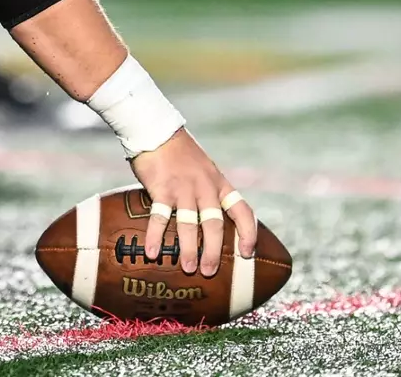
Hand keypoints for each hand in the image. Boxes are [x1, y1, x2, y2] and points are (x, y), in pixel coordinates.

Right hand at [130, 128, 255, 276]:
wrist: (156, 130)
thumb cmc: (179, 154)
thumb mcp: (203, 170)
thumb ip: (208, 193)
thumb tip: (208, 225)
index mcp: (219, 184)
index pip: (243, 211)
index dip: (248, 233)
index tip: (248, 254)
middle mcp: (205, 187)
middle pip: (215, 224)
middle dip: (213, 251)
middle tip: (209, 271)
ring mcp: (184, 188)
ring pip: (190, 224)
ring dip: (189, 249)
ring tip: (188, 268)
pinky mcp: (162, 188)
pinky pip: (160, 217)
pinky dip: (156, 236)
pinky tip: (152, 252)